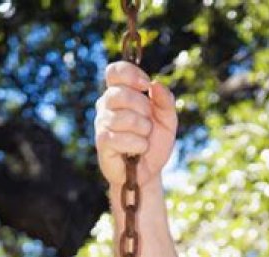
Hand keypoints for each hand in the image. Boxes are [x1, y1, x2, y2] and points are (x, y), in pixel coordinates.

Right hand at [95, 62, 177, 189]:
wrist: (148, 173)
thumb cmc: (154, 143)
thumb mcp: (167, 121)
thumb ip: (166, 101)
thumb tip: (156, 85)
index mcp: (119, 93)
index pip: (115, 71)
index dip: (131, 74)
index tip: (146, 86)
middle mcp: (106, 105)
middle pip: (120, 94)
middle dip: (143, 109)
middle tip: (148, 124)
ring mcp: (102, 123)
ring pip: (124, 118)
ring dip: (143, 130)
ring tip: (144, 139)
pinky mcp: (102, 142)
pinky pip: (121, 138)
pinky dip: (137, 145)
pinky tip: (139, 150)